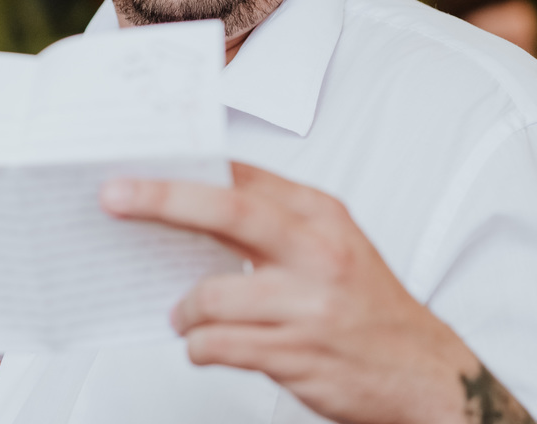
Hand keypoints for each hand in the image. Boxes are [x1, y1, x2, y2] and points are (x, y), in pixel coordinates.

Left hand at [99, 163, 524, 423]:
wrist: (423, 371)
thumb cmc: (367, 306)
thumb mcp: (331, 243)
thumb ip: (273, 221)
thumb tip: (194, 202)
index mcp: (320, 216)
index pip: (241, 175)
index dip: (184, 168)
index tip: (138, 165)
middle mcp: (316, 252)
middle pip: (225, 211)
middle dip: (161, 200)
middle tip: (114, 198)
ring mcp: (307, 305)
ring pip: (211, 296)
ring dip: (183, 310)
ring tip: (183, 316)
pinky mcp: (297, 355)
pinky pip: (220, 346)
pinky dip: (199, 347)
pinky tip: (205, 345)